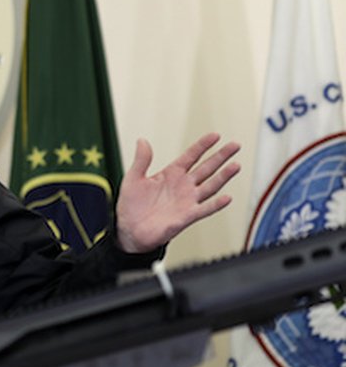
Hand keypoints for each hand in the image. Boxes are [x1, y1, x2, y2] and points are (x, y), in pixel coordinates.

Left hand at [115, 133, 240, 253]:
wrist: (130, 230)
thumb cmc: (131, 205)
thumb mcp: (133, 178)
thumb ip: (141, 160)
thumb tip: (142, 140)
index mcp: (171, 174)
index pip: (191, 156)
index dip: (202, 145)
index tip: (215, 135)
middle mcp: (183, 186)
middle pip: (206, 168)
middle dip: (221, 156)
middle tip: (235, 145)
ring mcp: (187, 200)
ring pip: (211, 186)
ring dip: (223, 176)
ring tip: (236, 165)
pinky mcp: (187, 216)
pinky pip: (205, 209)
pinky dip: (216, 204)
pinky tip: (227, 198)